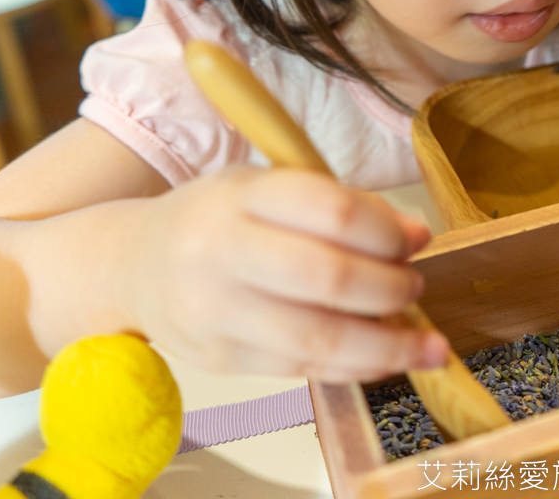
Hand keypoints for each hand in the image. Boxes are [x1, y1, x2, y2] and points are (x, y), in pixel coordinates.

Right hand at [124, 165, 447, 382]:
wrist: (132, 266)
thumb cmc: (219, 220)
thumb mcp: (270, 187)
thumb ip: (343, 205)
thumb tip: (415, 236)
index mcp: (242, 195)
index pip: (331, 210)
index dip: (386, 231)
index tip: (413, 241)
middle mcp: (221, 251)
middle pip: (328, 278)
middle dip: (390, 288)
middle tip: (414, 285)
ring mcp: (217, 312)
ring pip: (319, 340)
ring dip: (387, 346)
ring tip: (425, 344)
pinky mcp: (222, 360)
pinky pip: (304, 371)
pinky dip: (357, 368)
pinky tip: (386, 358)